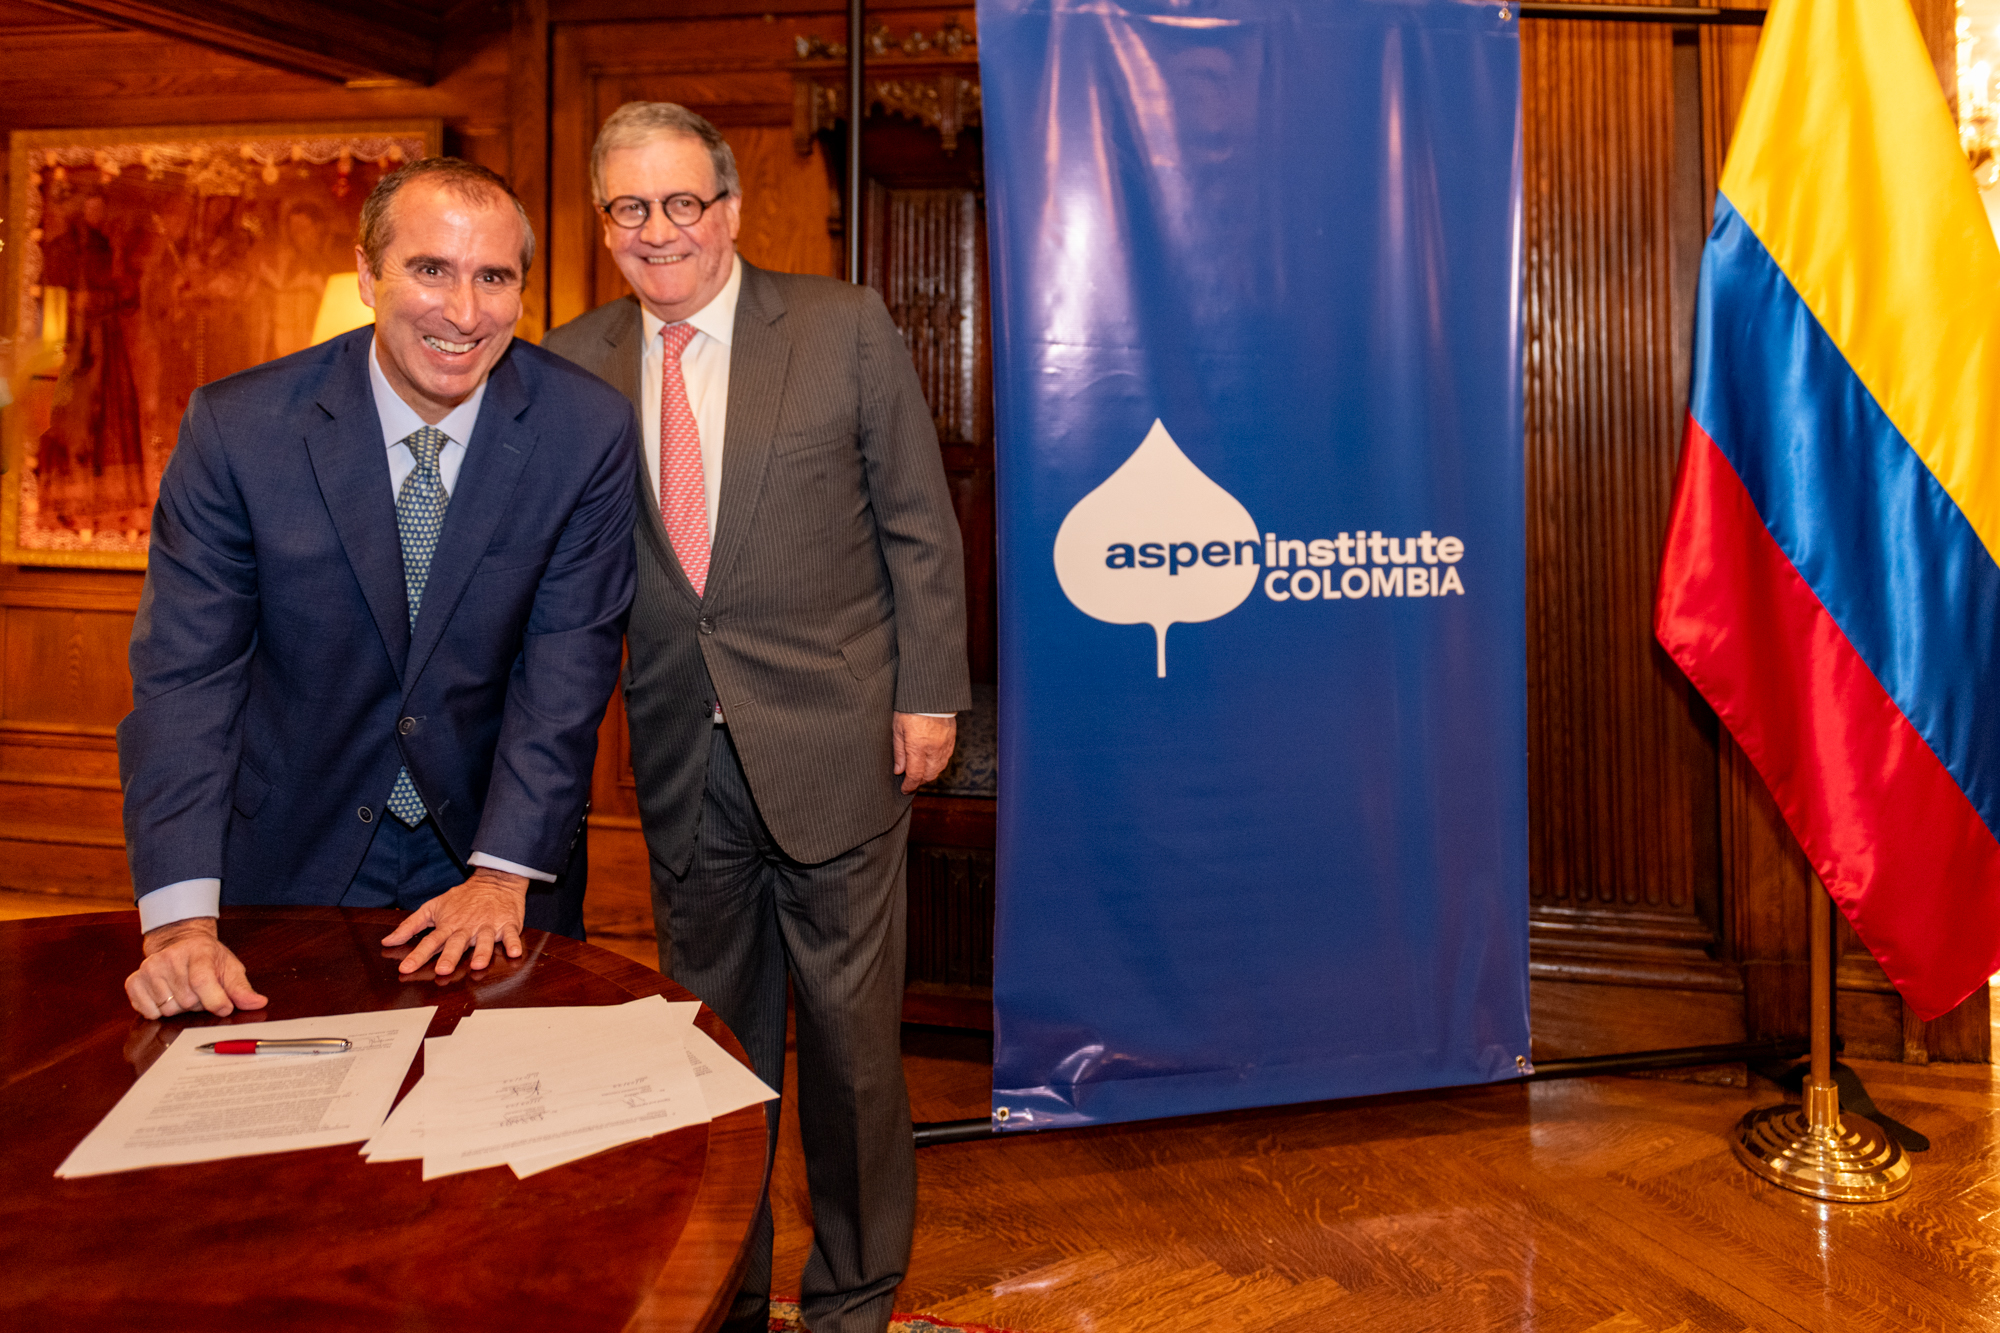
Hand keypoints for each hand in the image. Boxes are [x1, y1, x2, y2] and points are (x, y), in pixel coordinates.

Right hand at [125, 917, 267, 1018]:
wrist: (178, 942)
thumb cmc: (207, 957)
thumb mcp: (229, 967)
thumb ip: (241, 988)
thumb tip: (258, 1003)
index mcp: (198, 951)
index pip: (202, 981)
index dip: (216, 1001)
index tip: (225, 1008)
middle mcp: (169, 958)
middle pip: (187, 1001)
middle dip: (198, 1003)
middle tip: (199, 990)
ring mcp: (149, 969)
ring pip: (168, 1010)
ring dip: (179, 1007)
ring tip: (183, 990)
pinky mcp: (134, 981)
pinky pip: (148, 1012)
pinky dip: (159, 1011)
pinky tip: (166, 995)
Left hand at [382, 868, 528, 975]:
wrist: (495, 880)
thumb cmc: (463, 897)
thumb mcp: (433, 907)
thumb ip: (410, 925)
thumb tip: (387, 941)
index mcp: (449, 925)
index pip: (430, 942)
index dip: (417, 956)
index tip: (405, 969)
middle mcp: (467, 927)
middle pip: (457, 943)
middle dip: (450, 956)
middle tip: (442, 969)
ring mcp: (488, 925)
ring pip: (485, 941)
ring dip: (482, 952)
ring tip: (478, 965)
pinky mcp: (507, 924)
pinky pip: (511, 935)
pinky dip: (514, 943)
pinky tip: (514, 952)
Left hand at [892, 712, 956, 794]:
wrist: (930, 695)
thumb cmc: (911, 709)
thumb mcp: (898, 729)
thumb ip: (899, 752)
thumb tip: (899, 770)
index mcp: (918, 746)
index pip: (915, 775)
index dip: (909, 785)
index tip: (905, 789)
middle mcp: (933, 749)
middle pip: (928, 775)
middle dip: (919, 782)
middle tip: (910, 782)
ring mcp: (944, 745)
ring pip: (938, 769)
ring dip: (929, 774)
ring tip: (920, 772)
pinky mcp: (951, 740)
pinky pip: (945, 759)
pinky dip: (937, 765)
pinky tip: (930, 762)